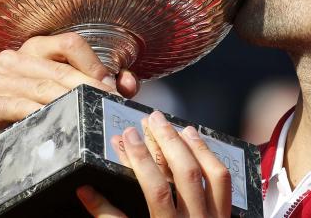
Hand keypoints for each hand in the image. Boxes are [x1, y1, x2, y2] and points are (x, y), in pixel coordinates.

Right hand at [0, 32, 139, 144]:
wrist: (1, 145)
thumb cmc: (42, 114)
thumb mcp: (73, 94)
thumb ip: (103, 85)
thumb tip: (129, 83)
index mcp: (36, 47)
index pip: (70, 43)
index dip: (94, 65)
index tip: (111, 88)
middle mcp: (13, 57)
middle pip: (60, 70)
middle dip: (89, 89)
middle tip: (108, 106)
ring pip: (42, 89)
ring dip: (71, 104)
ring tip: (89, 117)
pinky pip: (18, 107)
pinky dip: (40, 115)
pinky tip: (56, 123)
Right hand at [77, 111, 231, 217]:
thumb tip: (86, 192)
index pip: (155, 189)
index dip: (139, 160)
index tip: (124, 136)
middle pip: (184, 173)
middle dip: (166, 142)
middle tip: (150, 119)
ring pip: (208, 173)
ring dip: (191, 145)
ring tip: (174, 125)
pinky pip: (224, 182)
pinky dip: (211, 156)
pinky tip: (197, 141)